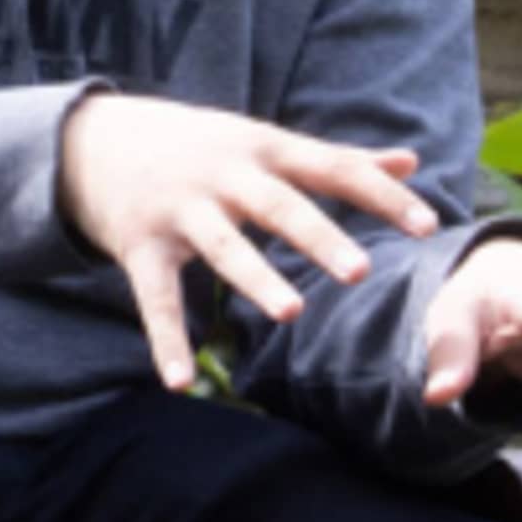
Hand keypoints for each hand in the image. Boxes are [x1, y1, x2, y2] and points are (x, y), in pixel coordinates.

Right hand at [57, 92, 440, 390]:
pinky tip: (179, 382)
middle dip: (318, 236)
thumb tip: (411, 160)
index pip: (332, 168)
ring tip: (292, 313)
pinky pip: (155, 298)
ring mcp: (180, 211)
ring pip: (223, 248)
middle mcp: (223, 176)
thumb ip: (337, 157)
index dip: (381, 195)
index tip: (429, 225)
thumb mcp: (264, 141)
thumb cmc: (199, 146)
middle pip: (278, 206)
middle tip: (359, 273)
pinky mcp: (140, 246)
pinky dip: (166, 340)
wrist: (93, 139)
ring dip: (256, 278)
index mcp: (263, 150)